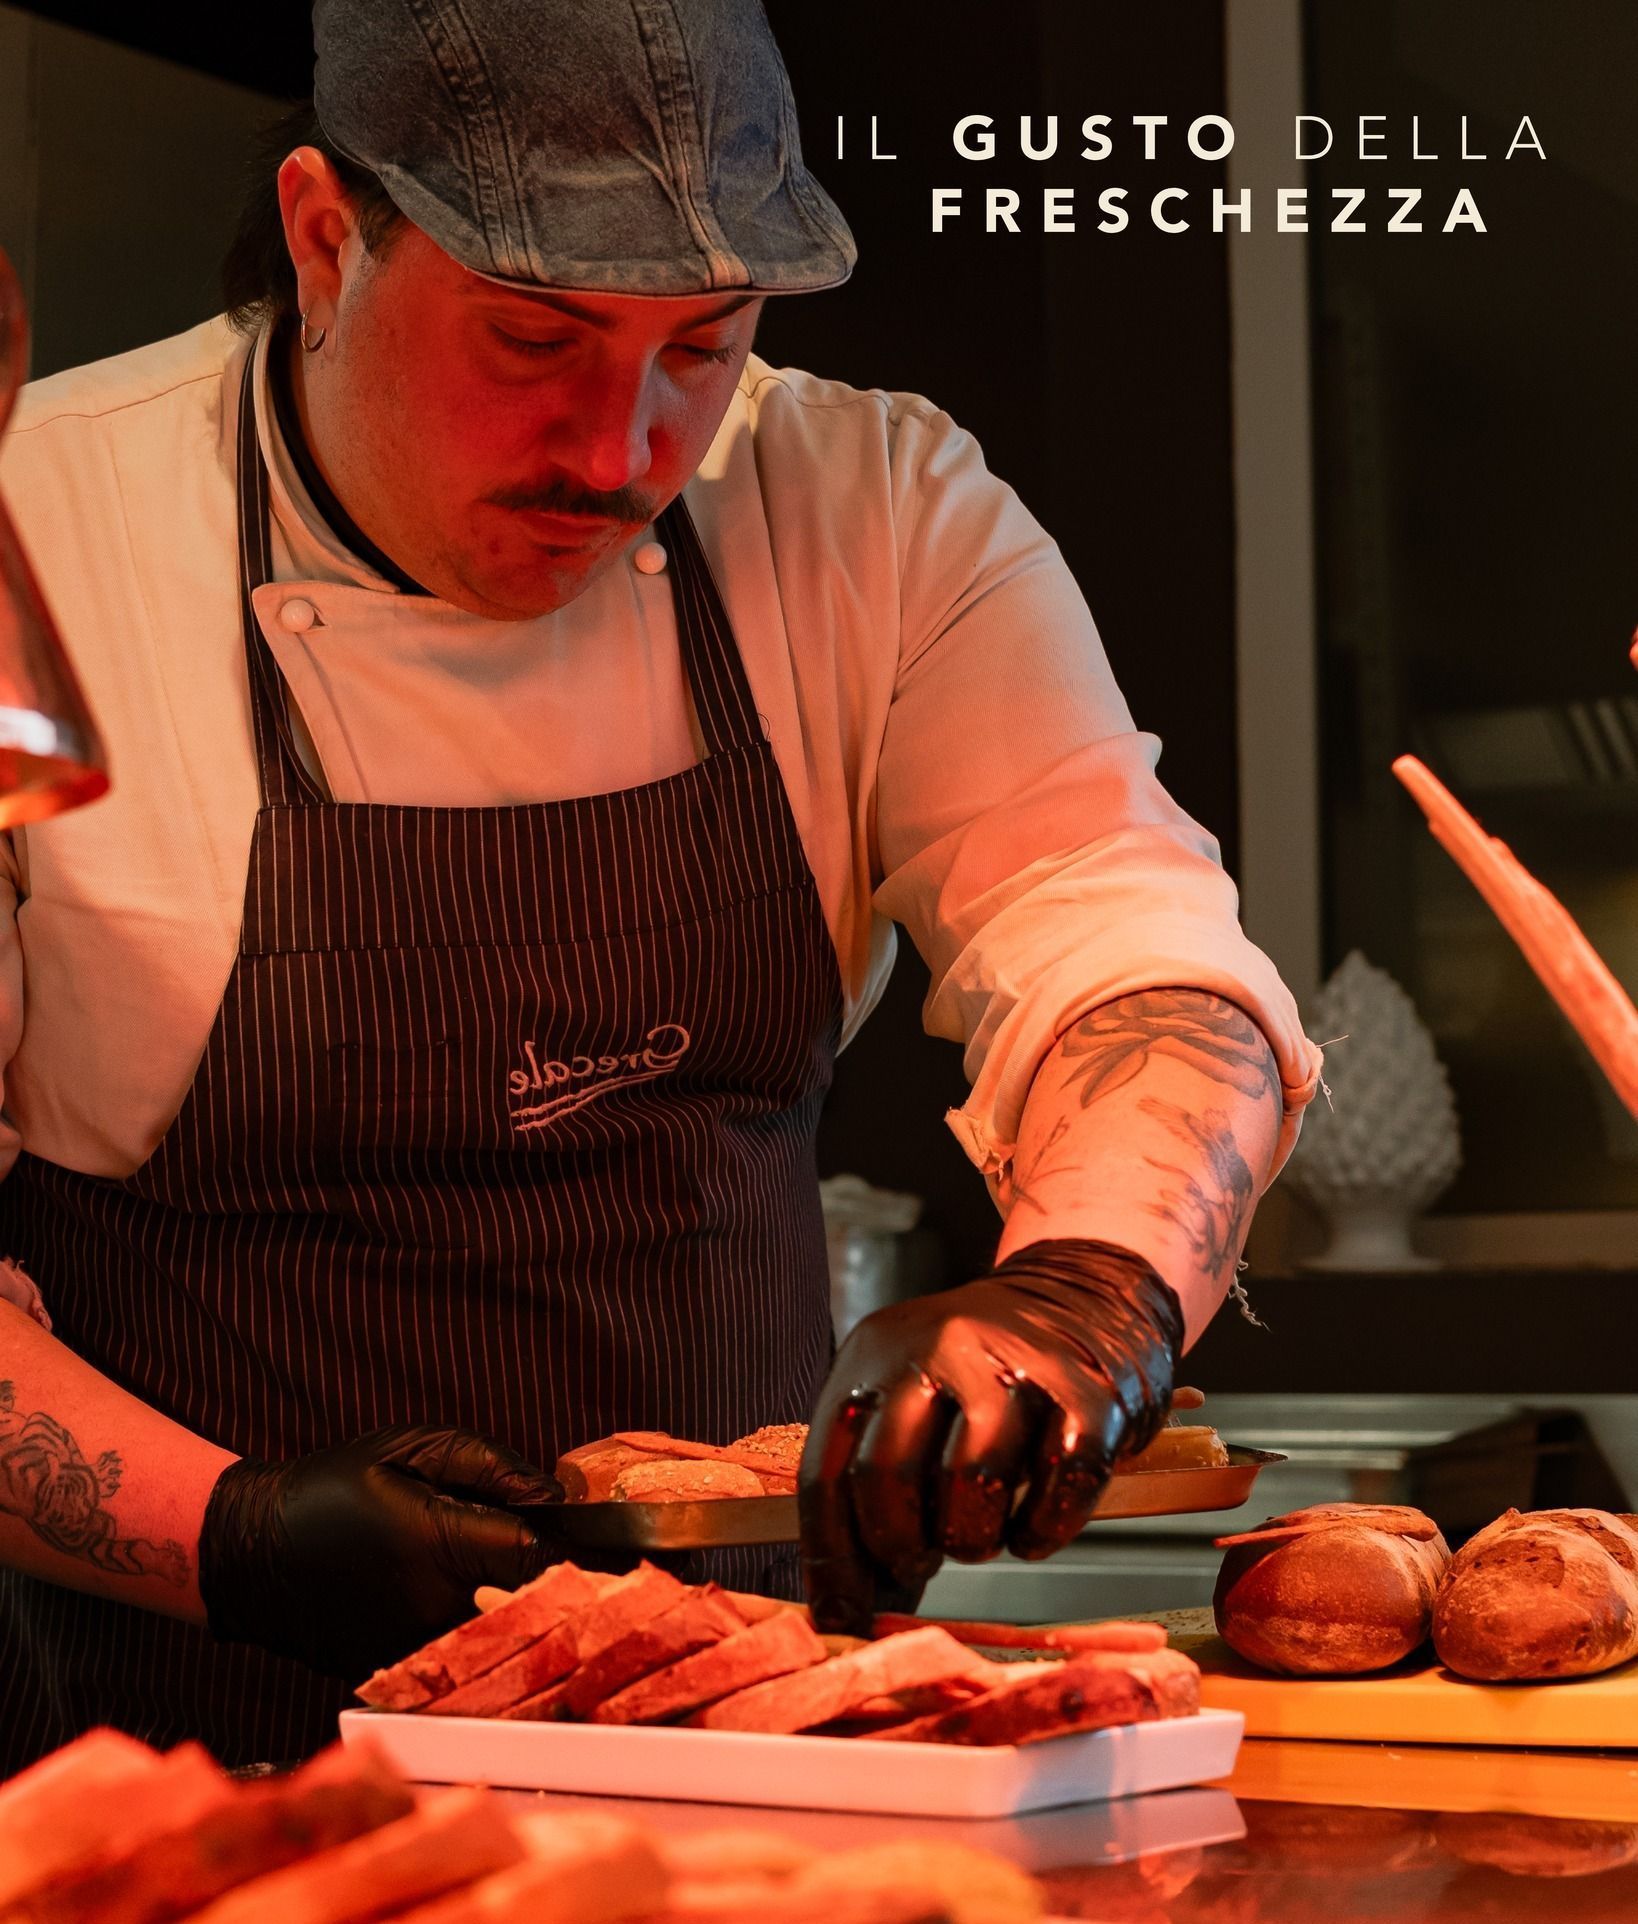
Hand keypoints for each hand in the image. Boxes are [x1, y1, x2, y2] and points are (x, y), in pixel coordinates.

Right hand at [198, 1425, 562, 1680]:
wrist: (253, 1551)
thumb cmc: (332, 1486)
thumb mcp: (408, 1449)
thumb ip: (489, 1466)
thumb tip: (554, 1493)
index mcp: (435, 1543)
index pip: (535, 1558)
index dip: (576, 1548)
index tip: (600, 1539)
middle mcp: (428, 1605)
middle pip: (526, 1607)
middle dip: (559, 1585)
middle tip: (581, 1565)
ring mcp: (410, 1647)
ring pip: (497, 1640)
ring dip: (521, 1615)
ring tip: (534, 1585)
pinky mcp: (393, 1672)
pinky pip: (459, 1659)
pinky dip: (480, 1638)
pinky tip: (481, 1609)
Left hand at [799, 1239, 1182, 1633]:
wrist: (1082, 1292)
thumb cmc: (986, 1368)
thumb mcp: (911, 1394)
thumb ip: (875, 1480)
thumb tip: (848, 1600)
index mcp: (877, 1351)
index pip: (828, 1468)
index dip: (832, 1557)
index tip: (844, 1612)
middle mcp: (941, 1346)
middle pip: (888, 1474)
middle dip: (900, 1546)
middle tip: (920, 1563)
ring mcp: (1017, 1363)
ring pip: (973, 1482)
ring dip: (972, 1540)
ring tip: (978, 1536)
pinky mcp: (1089, 1391)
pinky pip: (1059, 1484)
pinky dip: (1042, 1531)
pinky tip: (1032, 1530)